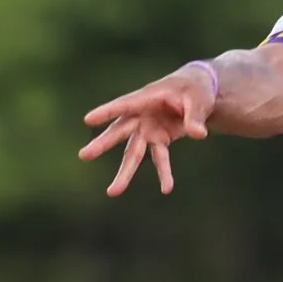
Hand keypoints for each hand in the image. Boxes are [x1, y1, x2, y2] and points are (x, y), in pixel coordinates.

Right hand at [79, 66, 214, 196]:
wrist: (198, 92)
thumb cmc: (194, 90)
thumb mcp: (198, 99)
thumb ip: (195, 117)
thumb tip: (198, 135)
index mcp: (147, 97)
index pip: (124, 105)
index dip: (107, 112)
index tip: (88, 119)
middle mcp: (142, 115)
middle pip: (120, 131)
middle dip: (104, 144)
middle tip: (84, 155)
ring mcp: (148, 129)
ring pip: (133, 152)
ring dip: (125, 172)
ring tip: (112, 192)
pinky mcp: (159, 139)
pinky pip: (159, 158)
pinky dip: (164, 173)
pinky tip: (166, 189)